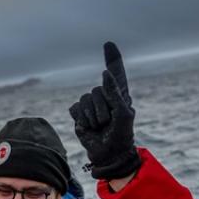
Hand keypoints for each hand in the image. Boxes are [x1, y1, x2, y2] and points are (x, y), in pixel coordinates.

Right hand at [68, 42, 140, 179]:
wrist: (109, 154)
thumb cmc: (121, 134)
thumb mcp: (123, 113)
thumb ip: (115, 92)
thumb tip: (104, 74)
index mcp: (119, 93)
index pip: (115, 71)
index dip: (112, 58)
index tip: (108, 44)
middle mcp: (104, 96)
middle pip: (97, 90)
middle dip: (102, 108)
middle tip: (109, 122)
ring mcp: (90, 105)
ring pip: (85, 100)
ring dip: (93, 117)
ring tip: (100, 126)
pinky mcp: (79, 114)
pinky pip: (75, 109)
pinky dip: (82, 120)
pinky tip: (89, 127)